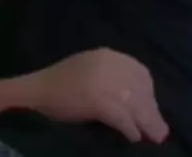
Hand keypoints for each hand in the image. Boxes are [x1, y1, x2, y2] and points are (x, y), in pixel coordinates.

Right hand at [19, 49, 168, 143]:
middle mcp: (104, 62)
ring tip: (153, 137)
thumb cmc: (58, 89)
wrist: (32, 94)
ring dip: (146, 121)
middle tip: (159, 132)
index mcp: (103, 55)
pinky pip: (120, 115)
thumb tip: (142, 100)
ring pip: (133, 102)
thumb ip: (112, 80)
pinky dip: (129, 127)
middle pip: (137, 87)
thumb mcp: (88, 74)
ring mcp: (99, 79)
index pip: (137, 70)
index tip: (152, 109)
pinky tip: (132, 137)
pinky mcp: (95, 98)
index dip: (148, 92)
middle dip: (150, 109)